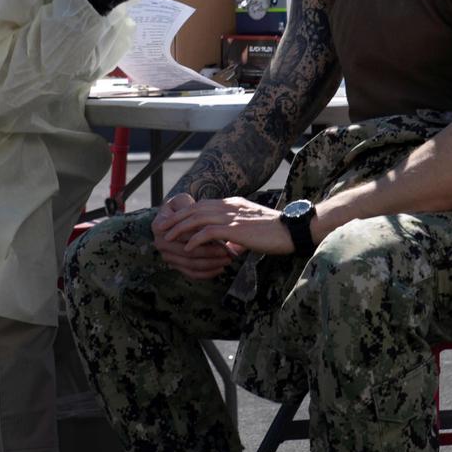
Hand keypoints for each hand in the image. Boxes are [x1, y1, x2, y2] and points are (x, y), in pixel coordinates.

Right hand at [152, 193, 237, 279]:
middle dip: (210, 253)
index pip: (183, 234)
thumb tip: (206, 227)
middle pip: (187, 253)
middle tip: (228, 252)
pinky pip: (191, 273)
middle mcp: (160, 243)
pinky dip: (207, 273)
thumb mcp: (184, 201)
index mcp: (158, 226)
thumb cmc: (183, 206)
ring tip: (227, 259)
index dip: (202, 236)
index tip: (221, 236)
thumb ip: (192, 211)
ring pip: (191, 265)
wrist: (176, 215)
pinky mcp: (175, 265)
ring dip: (211, 264)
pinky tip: (220, 268)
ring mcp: (167, 256)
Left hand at [160, 195, 297, 256]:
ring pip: (196, 219)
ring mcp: (231, 216)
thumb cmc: (275, 232)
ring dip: (179, 228)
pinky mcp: (234, 229)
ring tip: (167, 237)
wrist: (291, 230)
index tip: (173, 221)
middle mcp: (229, 206)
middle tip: (161, 227)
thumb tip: (229, 246)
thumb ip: (238, 232)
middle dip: (175, 218)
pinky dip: (194, 240)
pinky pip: (207, 233)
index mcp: (232, 203)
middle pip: (194, 209)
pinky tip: (186, 248)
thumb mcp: (252, 227)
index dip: (185, 213)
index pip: (202, 205)